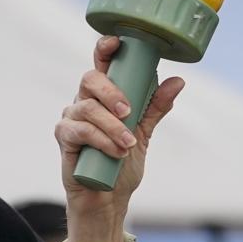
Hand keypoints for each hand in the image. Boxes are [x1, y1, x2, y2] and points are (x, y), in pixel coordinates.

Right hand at [55, 35, 184, 217]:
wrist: (108, 198)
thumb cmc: (122, 162)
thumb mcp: (144, 132)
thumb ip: (156, 107)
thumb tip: (178, 82)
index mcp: (104, 95)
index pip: (101, 64)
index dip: (105, 49)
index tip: (116, 43)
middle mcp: (85, 101)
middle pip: (90, 79)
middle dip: (112, 92)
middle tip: (130, 112)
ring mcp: (72, 118)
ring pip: (87, 107)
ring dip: (112, 126)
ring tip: (128, 145)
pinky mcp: (64, 138)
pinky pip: (80, 130)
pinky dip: (101, 140)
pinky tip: (116, 151)